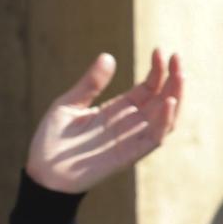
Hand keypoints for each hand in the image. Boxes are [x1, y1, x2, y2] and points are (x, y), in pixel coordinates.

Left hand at [25, 49, 183, 193]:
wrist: (42, 173)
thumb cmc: (52, 141)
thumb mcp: (68, 105)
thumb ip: (89, 84)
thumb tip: (108, 56)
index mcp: (116, 110)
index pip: (147, 88)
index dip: (157, 70)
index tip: (160, 50)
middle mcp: (128, 124)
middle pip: (161, 99)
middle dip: (173, 78)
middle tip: (177, 56)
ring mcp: (129, 140)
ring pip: (164, 118)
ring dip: (175, 97)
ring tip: (180, 75)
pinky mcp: (127, 156)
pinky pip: (153, 139)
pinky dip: (163, 121)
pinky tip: (168, 102)